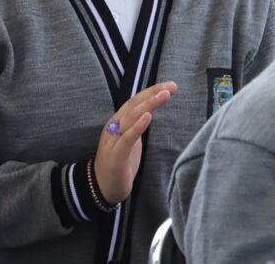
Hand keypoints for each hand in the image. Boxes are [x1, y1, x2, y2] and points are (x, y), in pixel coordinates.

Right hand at [94, 82, 177, 203]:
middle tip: (171, 86)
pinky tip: (148, 117)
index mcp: (118, 122)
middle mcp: (114, 127)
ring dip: (148, 104)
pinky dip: (137, 126)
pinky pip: (127, 138)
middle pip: (133, 105)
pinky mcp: (115, 156)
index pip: (135, 101)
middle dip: (153, 93)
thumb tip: (150, 112)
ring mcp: (113, 141)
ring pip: (130, 117)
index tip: (170, 85)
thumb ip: (137, 126)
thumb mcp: (130, 140)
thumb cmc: (120, 163)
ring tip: (164, 95)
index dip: (151, 91)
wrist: (103, 188)